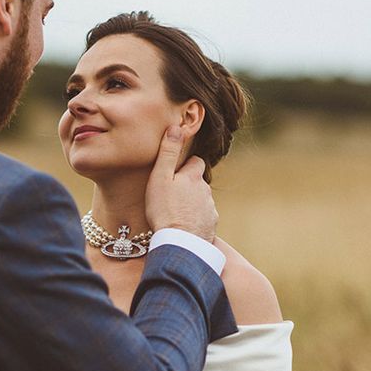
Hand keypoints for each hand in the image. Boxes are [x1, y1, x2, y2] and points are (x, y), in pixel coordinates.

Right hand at [145, 126, 217, 240]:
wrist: (180, 243)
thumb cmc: (165, 210)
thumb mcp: (160, 178)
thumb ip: (168, 153)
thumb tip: (176, 127)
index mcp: (193, 177)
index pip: (196, 162)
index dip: (185, 165)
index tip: (175, 172)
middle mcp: (206, 192)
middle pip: (199, 183)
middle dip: (189, 185)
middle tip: (172, 194)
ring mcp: (210, 210)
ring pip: (201, 201)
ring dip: (192, 204)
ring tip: (175, 213)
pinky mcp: (210, 227)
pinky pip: (202, 219)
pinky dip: (195, 220)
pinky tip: (183, 227)